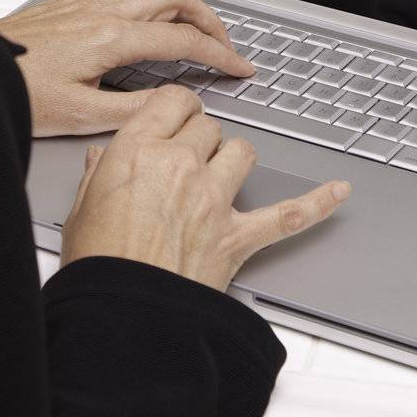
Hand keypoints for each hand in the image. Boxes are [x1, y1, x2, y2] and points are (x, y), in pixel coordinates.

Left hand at [0, 0, 253, 137]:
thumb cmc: (17, 92)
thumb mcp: (81, 115)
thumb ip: (135, 110)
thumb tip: (173, 104)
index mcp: (111, 38)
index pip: (184, 39)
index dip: (220, 53)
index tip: (240, 66)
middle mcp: (103, 11)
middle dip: (210, 18)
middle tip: (224, 45)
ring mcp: (87, 2)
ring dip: (181, 4)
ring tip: (192, 30)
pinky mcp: (71, 3)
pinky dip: (151, 2)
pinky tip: (146, 24)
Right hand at [60, 86, 349, 290]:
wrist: (122, 314)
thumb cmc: (98, 266)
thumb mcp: (80, 210)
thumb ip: (97, 176)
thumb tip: (103, 161)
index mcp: (138, 150)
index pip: (174, 102)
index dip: (176, 109)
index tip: (175, 117)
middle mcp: (181, 166)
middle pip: (208, 127)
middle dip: (199, 139)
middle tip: (186, 158)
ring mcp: (214, 200)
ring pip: (242, 152)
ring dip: (234, 159)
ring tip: (221, 173)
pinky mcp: (237, 237)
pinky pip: (288, 214)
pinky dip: (317, 203)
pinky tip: (336, 192)